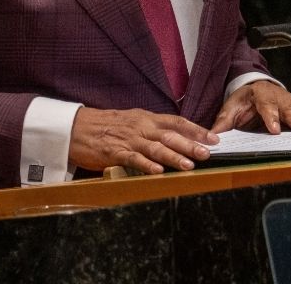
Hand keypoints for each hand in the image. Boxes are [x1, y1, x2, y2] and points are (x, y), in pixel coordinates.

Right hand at [69, 107, 218, 174]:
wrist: (76, 127)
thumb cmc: (106, 125)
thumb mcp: (133, 121)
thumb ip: (153, 128)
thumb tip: (176, 136)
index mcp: (147, 118)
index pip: (177, 122)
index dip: (196, 130)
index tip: (213, 138)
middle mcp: (141, 127)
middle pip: (170, 135)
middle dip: (190, 144)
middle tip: (207, 153)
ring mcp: (128, 140)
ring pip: (155, 148)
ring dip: (173, 156)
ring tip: (189, 165)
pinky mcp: (115, 152)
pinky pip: (133, 159)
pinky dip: (146, 165)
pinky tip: (158, 171)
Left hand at [211, 80, 290, 133]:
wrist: (253, 88)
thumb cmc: (243, 100)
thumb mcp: (230, 108)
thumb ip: (223, 122)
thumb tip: (214, 136)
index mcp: (260, 95)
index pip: (266, 105)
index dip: (271, 117)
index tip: (274, 129)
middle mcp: (278, 97)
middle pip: (288, 108)